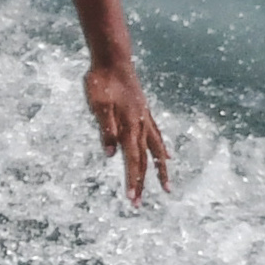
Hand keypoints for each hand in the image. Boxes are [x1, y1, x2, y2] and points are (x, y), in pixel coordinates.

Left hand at [86, 56, 170, 202]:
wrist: (113, 58)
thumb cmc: (101, 81)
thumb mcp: (97, 104)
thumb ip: (105, 129)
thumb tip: (111, 154)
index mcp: (128, 125)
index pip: (131, 159)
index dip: (131, 180)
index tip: (130, 199)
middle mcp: (140, 125)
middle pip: (143, 160)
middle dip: (141, 184)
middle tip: (137, 205)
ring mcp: (145, 119)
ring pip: (155, 151)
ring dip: (160, 171)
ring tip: (167, 188)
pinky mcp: (144, 113)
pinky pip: (157, 137)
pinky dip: (162, 150)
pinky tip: (168, 157)